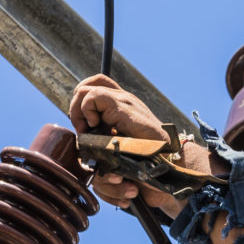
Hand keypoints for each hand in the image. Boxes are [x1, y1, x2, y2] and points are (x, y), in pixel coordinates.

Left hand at [67, 74, 183, 214]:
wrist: (167, 159)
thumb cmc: (147, 157)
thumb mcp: (123, 141)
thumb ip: (109, 132)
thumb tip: (87, 133)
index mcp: (124, 104)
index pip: (98, 84)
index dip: (84, 98)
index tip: (85, 123)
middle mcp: (124, 98)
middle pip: (88, 84)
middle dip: (76, 107)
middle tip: (83, 129)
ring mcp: (123, 100)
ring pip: (85, 90)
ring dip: (79, 111)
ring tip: (88, 130)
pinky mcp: (122, 106)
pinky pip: (92, 97)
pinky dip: (87, 112)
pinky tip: (96, 128)